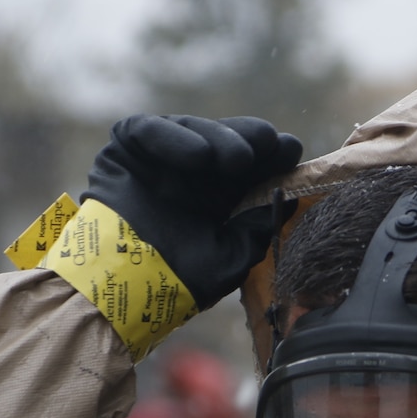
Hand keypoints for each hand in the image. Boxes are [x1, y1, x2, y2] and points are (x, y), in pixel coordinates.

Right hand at [85, 115, 302, 311]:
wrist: (125, 289)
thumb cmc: (178, 280)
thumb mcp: (232, 255)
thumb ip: (259, 225)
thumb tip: (288, 196)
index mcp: (220, 198)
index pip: (252, 167)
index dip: (272, 156)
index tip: (291, 150)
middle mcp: (193, 175)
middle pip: (227, 141)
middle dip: (251, 139)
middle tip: (269, 142)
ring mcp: (160, 160)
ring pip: (195, 130)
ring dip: (220, 137)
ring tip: (238, 157)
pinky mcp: (128, 147)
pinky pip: (150, 128)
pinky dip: (174, 137)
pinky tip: (199, 156)